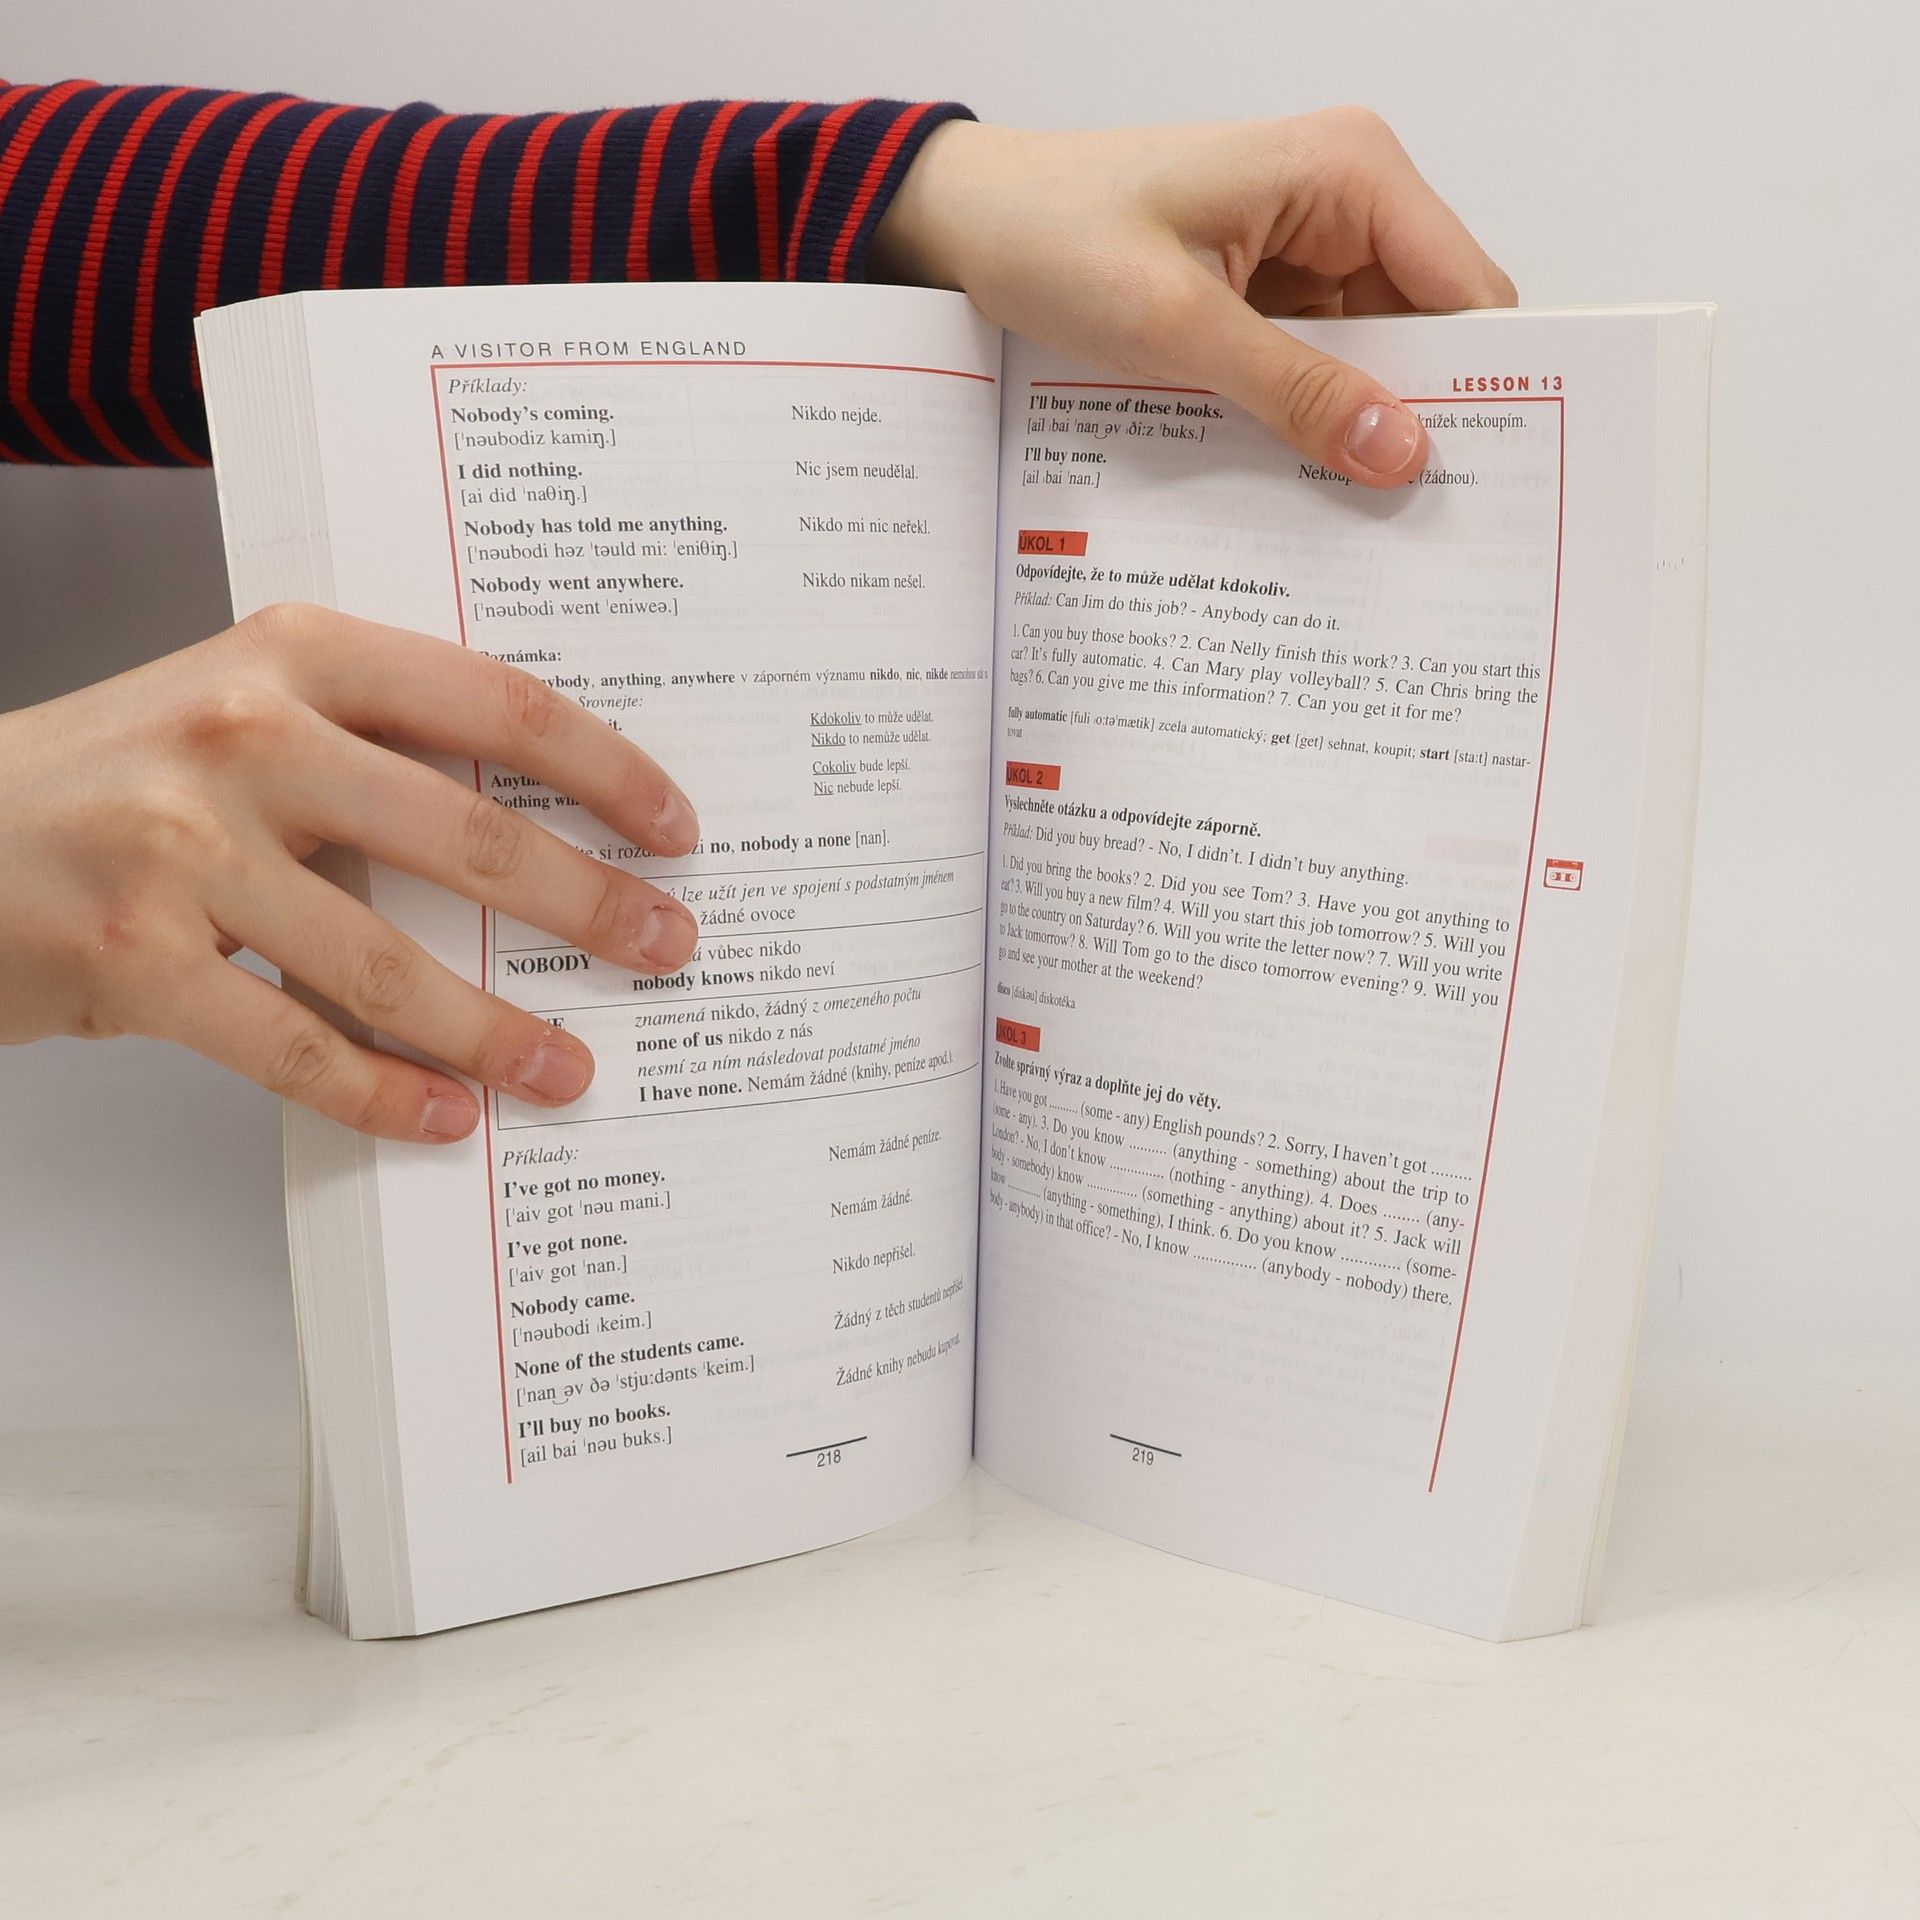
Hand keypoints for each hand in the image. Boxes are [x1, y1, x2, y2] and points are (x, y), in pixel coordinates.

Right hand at [0, 604, 700, 1142]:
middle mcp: (245, 736)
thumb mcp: (247, 714)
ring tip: (571, 1071)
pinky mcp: (132, 957)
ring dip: (499, 1031)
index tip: (676, 829)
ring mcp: (183, 848)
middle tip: (668, 949)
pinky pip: (294, 1046)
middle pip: (469, 837)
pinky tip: (449, 1118)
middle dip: (590, 905)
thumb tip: (545, 843)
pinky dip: (383, 1094)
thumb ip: (377, 749)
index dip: (606, 770)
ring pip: (387, 962)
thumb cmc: (118, 778)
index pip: (495, 706)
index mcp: (299, 655)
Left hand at [873, 111, 1515, 487]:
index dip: (1482, 386)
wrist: (966, 223)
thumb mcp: (1174, 324)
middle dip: (1416, 416)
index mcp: (1349, 171)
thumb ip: (1293, 388)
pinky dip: (1308, 416)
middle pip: (1430, 331)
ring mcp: (1308, 248)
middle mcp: (1345, 200)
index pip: (1467, 290)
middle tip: (1409, 522)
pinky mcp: (1267, 290)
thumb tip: (1401, 451)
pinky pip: (1318, 364)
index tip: (1475, 483)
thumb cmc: (1053, 234)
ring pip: (1374, 359)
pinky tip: (1295, 472)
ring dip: (1354, 426)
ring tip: (1346, 510)